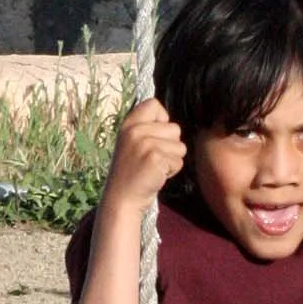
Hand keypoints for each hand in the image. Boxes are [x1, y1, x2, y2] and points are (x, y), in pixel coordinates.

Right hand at [104, 96, 185, 214]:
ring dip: (172, 159)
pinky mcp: (155, 159)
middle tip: (152, 158)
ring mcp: (145, 144)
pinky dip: (171, 171)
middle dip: (170, 145)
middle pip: (175, 128)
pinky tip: (156, 175)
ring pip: (180, 146)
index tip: (155, 136)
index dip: (162, 119)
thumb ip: (147, 128)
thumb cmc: (132, 172)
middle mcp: (135, 131)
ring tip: (154, 167)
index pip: (153, 104)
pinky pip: (178, 161)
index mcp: (128, 124)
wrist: (122, 199)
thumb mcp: (132, 142)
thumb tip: (170, 120)